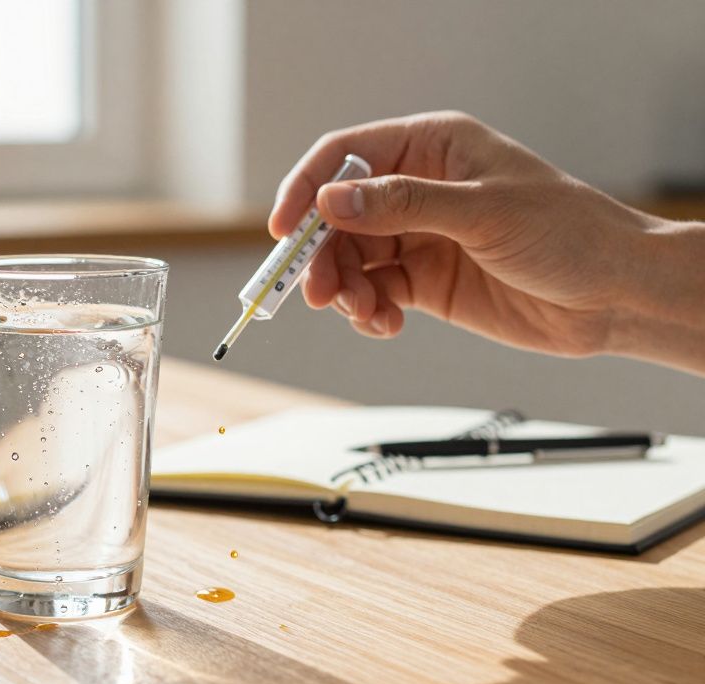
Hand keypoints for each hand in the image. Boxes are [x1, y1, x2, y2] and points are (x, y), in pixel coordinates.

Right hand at [270, 111, 672, 357]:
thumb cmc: (568, 232)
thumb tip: (331, 202)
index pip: (346, 156)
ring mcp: (420, 236)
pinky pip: (375, 293)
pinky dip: (369, 312)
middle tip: (316, 292)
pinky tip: (384, 324)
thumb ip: (402, 205)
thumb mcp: (482, 212)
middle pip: (338, 216)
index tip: (282, 229)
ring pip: (351, 259)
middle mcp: (418, 189)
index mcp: (432, 148)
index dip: (306, 189)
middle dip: (321, 254)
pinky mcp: (425, 281)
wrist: (613, 295)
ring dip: (344, 289)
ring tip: (361, 313)